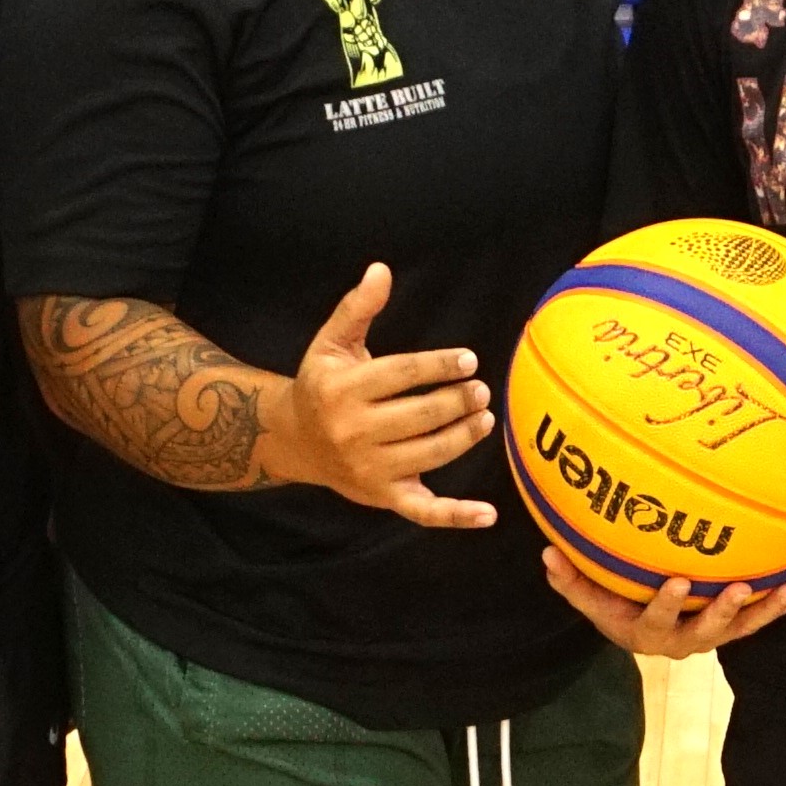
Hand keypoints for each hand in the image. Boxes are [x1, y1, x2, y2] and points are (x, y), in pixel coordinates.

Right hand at [254, 262, 495, 523]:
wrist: (295, 440)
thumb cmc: (323, 384)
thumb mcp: (332, 343)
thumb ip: (357, 307)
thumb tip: (382, 270)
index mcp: (344, 390)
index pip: (402, 375)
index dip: (440, 366)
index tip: (469, 359)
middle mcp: (354, 432)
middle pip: (420, 416)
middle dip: (457, 402)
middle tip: (482, 390)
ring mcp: (369, 469)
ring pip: (429, 454)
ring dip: (464, 437)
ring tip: (485, 418)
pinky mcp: (383, 497)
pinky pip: (424, 511)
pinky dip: (457, 516)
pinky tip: (489, 513)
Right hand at [545, 552, 785, 653]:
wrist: (637, 628)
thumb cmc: (612, 605)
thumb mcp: (589, 598)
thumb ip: (570, 579)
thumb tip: (546, 554)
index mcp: (646, 633)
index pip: (656, 619)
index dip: (669, 604)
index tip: (679, 581)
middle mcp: (683, 640)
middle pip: (707, 632)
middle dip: (725, 612)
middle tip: (740, 589)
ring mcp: (710, 635)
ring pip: (742, 628)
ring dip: (767, 610)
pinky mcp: (732, 627)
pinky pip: (760, 618)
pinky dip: (782, 603)